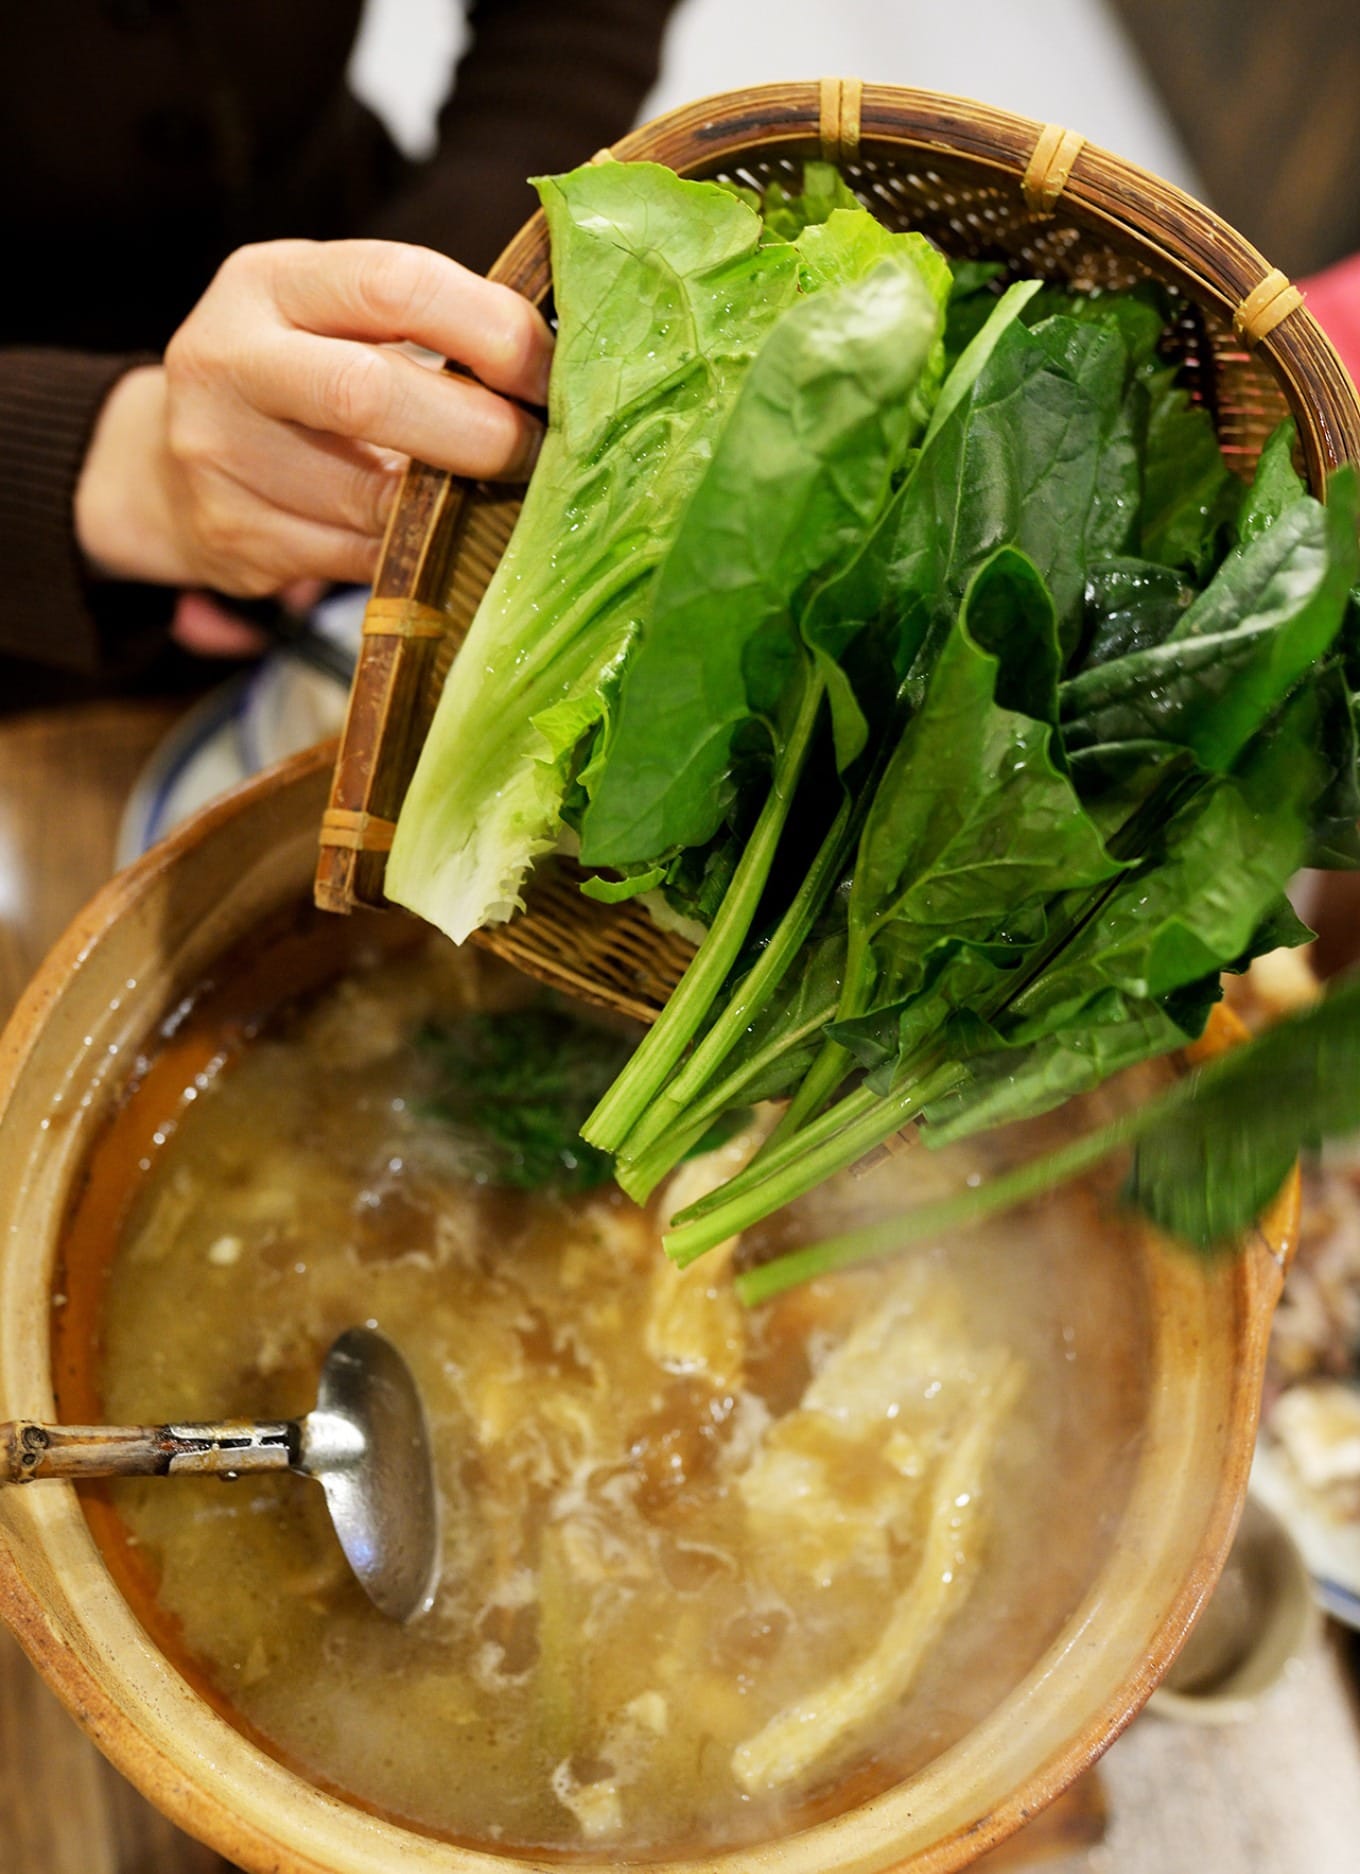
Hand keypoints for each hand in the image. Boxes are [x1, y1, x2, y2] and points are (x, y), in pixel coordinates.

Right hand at [75, 239, 552, 596]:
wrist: (168, 466)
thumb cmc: (295, 379)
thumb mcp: (334, 319)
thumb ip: (424, 323)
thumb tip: (563, 359)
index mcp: (268, 281)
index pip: (394, 283)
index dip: (490, 330)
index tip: (547, 374)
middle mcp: (229, 360)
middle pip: (368, 394)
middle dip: (478, 432)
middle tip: (536, 453)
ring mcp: (220, 456)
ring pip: (369, 499)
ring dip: (454, 506)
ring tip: (497, 496)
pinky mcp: (234, 539)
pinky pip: (357, 559)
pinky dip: (415, 552)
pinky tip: (438, 537)